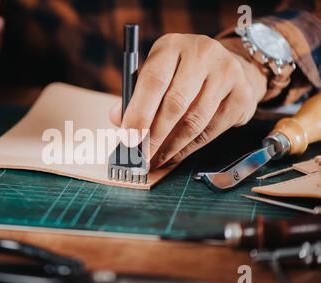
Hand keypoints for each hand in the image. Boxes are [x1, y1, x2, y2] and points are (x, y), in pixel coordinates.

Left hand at [109, 34, 267, 167]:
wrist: (227, 68)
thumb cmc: (181, 76)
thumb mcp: (157, 75)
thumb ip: (136, 97)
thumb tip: (117, 119)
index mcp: (172, 45)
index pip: (153, 80)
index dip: (139, 114)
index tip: (128, 139)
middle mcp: (202, 53)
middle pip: (175, 102)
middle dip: (154, 136)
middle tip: (141, 157)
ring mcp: (226, 72)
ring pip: (194, 121)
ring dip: (170, 147)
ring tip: (155, 160)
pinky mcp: (242, 95)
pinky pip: (210, 131)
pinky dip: (188, 149)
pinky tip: (173, 156)